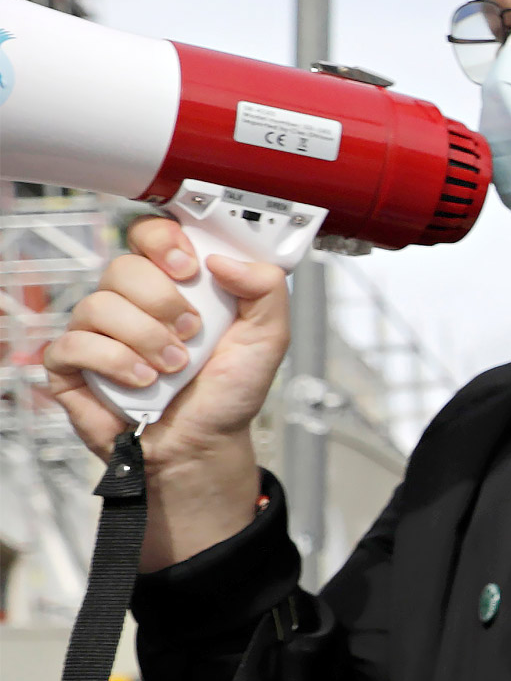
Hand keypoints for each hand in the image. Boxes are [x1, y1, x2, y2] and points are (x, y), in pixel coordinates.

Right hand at [41, 218, 284, 566]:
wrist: (203, 445)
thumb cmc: (228, 392)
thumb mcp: (268, 338)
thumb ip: (266, 289)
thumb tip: (224, 258)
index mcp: (175, 285)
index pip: (151, 235)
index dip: (164, 241)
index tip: (189, 268)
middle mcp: (132, 302)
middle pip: (123, 266)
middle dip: (162, 301)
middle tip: (191, 332)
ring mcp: (99, 331)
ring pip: (98, 304)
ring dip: (145, 338)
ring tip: (173, 367)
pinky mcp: (72, 364)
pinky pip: (73, 343)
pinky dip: (114, 362)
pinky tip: (142, 381)